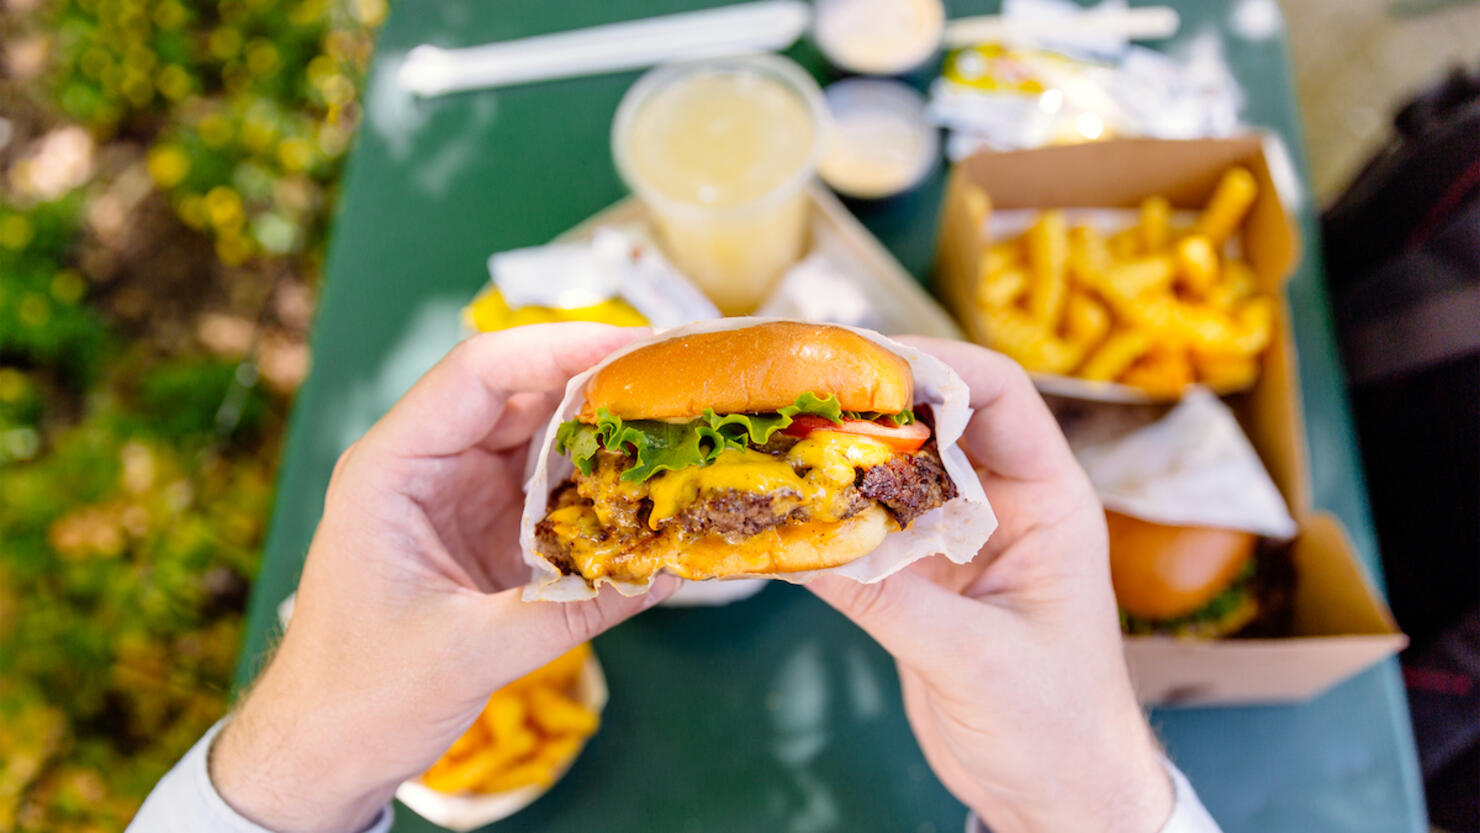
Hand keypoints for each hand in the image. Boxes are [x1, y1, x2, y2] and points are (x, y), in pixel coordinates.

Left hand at [211, 324, 676, 832]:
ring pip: (542, 436)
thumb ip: (566, 611)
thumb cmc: (360, 697)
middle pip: (521, 392)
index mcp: (392, 468)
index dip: (560, 347)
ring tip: (682, 426)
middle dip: (601, 381)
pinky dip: (598, 485)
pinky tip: (650, 490)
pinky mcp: (484, 529)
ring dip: (607, 432)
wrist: (323, 750)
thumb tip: (664, 573)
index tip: (637, 346)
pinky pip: (549, 487)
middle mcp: (426, 464)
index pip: (480, 373)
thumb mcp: (466, 653)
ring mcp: (457, 494)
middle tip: (682, 380)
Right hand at [808, 338, 1172, 832]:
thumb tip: (802, 550)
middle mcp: (1005, 507)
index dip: (937, 365)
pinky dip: (828, 516)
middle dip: (871, 398)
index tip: (863, 360)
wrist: (1059, 797)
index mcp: (1051, 502)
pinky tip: (779, 508)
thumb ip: (892, 604)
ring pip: (896, 470)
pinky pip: (869, 529)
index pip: (1001, 397)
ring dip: (842, 454)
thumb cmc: (1059, 728)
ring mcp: (959, 541)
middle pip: (937, 420)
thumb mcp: (979, 662)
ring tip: (773, 434)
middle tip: (796, 388)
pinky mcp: (922, 580)